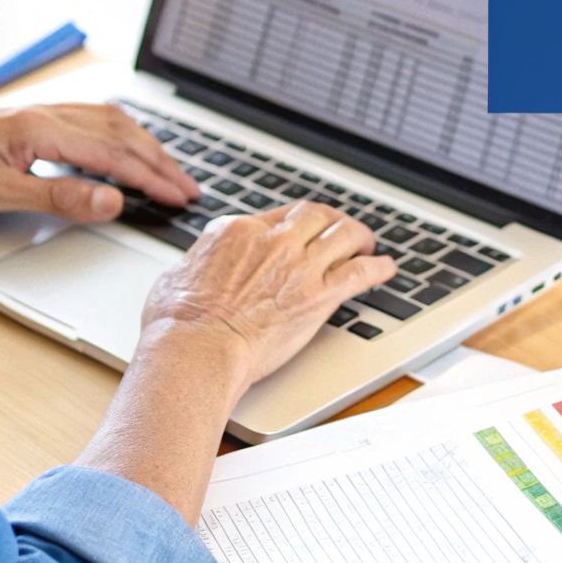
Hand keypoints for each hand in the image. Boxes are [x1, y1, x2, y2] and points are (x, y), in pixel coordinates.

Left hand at [0, 103, 199, 223]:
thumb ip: (58, 197)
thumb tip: (112, 201)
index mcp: (39, 127)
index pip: (113, 152)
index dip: (152, 176)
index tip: (180, 196)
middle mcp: (44, 113)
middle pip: (119, 131)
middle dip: (158, 160)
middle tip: (187, 187)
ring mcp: (36, 115)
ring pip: (107, 122)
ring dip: (142, 145)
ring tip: (166, 170)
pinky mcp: (28, 124)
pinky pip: (88, 122)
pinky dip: (118, 137)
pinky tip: (120, 150)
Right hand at [141, 202, 396, 386]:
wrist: (195, 348)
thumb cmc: (177, 324)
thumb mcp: (175, 277)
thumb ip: (196, 266)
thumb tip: (193, 271)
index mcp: (235, 231)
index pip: (275, 216)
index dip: (292, 224)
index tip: (300, 232)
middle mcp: (271, 239)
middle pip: (314, 215)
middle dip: (330, 219)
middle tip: (339, 228)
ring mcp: (298, 264)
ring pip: (343, 233)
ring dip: (359, 235)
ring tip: (367, 243)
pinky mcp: (318, 293)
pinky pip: (360, 271)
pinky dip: (377, 267)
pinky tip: (386, 268)